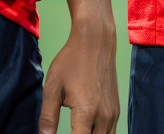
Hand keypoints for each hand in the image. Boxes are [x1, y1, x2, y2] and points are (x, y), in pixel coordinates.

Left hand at [38, 17, 118, 133]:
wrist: (95, 39)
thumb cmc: (71, 60)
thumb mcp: (52, 88)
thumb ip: (47, 118)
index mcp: (87, 112)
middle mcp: (104, 115)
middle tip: (67, 131)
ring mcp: (113, 112)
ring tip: (75, 131)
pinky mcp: (116, 108)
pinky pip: (110, 133)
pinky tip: (86, 133)